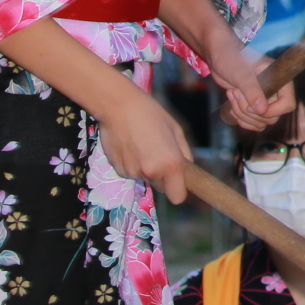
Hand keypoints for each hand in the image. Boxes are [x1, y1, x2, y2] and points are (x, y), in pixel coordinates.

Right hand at [100, 86, 195, 203]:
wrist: (119, 107)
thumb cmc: (152, 114)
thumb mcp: (175, 130)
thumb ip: (184, 153)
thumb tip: (186, 169)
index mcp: (170, 164)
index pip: (177, 197)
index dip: (178, 190)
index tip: (177, 180)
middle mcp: (152, 172)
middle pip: (161, 186)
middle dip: (162, 175)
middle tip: (157, 153)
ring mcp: (133, 173)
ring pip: (145, 178)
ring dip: (145, 168)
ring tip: (141, 145)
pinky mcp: (118, 170)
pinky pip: (130, 172)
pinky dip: (132, 164)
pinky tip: (130, 146)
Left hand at [214, 43, 292, 135]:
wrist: (218, 56)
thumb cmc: (232, 58)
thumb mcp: (242, 74)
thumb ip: (253, 91)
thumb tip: (263, 110)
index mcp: (279, 80)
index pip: (288, 104)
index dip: (272, 111)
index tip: (252, 106)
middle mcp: (275, 92)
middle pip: (271, 117)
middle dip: (250, 112)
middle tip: (236, 94)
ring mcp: (264, 99)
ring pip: (261, 121)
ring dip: (243, 115)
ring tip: (232, 95)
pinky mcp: (253, 105)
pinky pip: (253, 122)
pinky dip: (242, 119)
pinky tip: (232, 106)